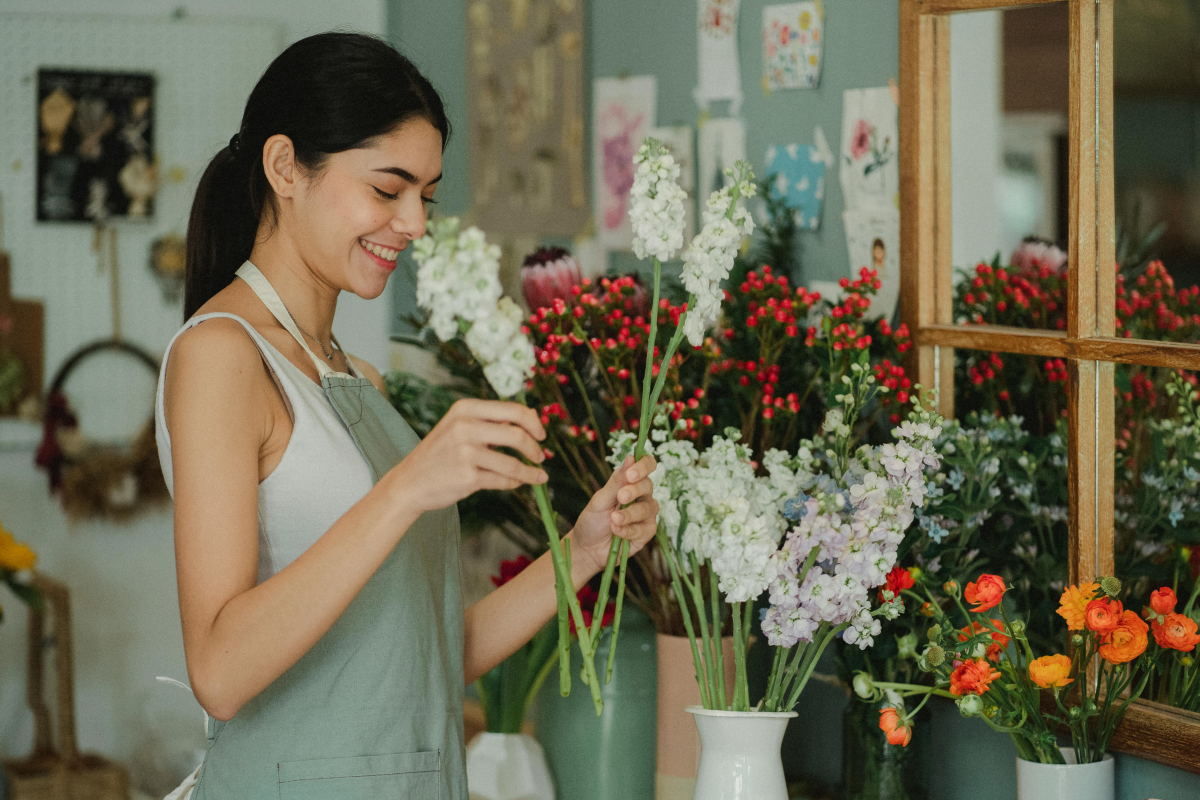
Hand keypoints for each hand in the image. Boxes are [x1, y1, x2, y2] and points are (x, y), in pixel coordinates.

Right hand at [389, 399, 547, 513]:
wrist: (410, 481)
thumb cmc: (441, 453)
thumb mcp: (459, 426)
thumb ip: (491, 421)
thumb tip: (533, 419)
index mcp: (466, 408)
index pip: (513, 410)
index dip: (534, 423)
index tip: (541, 434)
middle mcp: (465, 427)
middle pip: (517, 435)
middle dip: (535, 448)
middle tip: (540, 456)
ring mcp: (465, 453)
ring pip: (513, 463)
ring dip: (530, 472)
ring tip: (538, 476)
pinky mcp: (467, 477)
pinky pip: (503, 480)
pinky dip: (515, 482)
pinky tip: (518, 483)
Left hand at [570, 454, 658, 575]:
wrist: (587, 548)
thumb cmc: (592, 520)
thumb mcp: (600, 499)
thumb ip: (616, 481)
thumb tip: (631, 457)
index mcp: (630, 483)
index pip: (647, 466)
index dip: (644, 466)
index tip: (631, 474)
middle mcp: (642, 496)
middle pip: (648, 486)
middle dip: (634, 491)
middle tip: (620, 497)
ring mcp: (646, 515)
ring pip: (648, 508)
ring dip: (629, 514)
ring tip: (613, 519)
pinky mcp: (646, 533)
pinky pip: (644, 528)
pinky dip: (628, 530)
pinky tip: (616, 532)